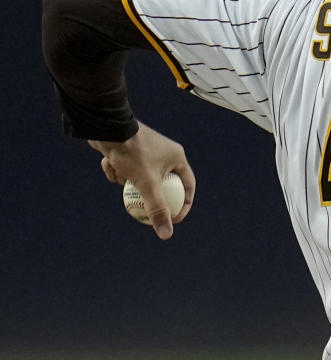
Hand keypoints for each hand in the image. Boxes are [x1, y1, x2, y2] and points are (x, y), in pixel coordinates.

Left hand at [89, 122, 195, 239]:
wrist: (110, 128)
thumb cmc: (134, 153)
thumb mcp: (147, 184)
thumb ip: (157, 209)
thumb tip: (166, 234)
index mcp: (177, 157)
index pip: (188, 185)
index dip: (184, 205)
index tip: (174, 219)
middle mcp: (165, 153)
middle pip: (161, 183)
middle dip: (148, 193)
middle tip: (143, 210)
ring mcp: (147, 151)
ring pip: (141, 176)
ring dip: (128, 180)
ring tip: (120, 176)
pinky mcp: (130, 149)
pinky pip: (127, 168)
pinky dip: (117, 170)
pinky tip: (109, 163)